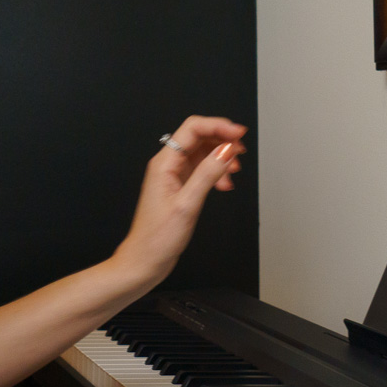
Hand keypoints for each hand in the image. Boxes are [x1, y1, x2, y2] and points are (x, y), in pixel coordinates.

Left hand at [111, 115, 246, 289]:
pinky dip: (216, 172)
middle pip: (199, 137)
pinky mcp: (179, 187)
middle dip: (222, 141)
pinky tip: (223, 184)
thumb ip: (207, 174)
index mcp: (164, 163)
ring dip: (221, 158)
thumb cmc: (157, 238)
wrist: (145, 260)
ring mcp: (173, 176)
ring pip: (202, 153)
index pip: (193, 128)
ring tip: (233, 172)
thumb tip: (226, 151)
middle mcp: (167, 165)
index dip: (218, 126)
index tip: (238, 134)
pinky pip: (201, 169)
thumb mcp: (187, 204)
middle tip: (241, 152)